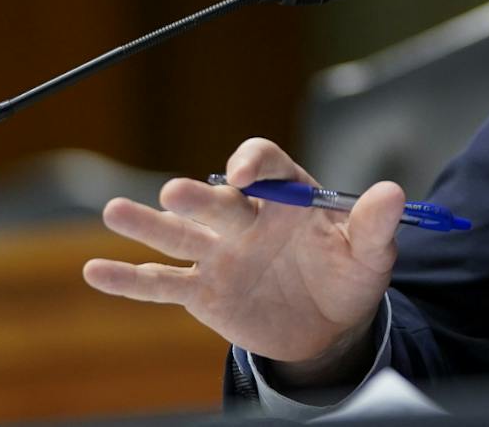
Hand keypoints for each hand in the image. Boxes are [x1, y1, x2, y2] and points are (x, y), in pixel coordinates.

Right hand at [83, 138, 402, 380]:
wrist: (331, 323)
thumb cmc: (349, 272)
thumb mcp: (371, 250)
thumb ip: (376, 222)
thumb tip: (393, 192)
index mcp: (287, 195)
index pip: (266, 166)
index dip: (254, 164)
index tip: (245, 175)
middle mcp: (246, 217)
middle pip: (217, 201)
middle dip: (199, 197)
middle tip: (177, 194)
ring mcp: (219, 253)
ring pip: (179, 235)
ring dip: (148, 224)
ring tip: (115, 212)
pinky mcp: (201, 291)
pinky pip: (162, 284)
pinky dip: (129, 279)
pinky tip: (95, 271)